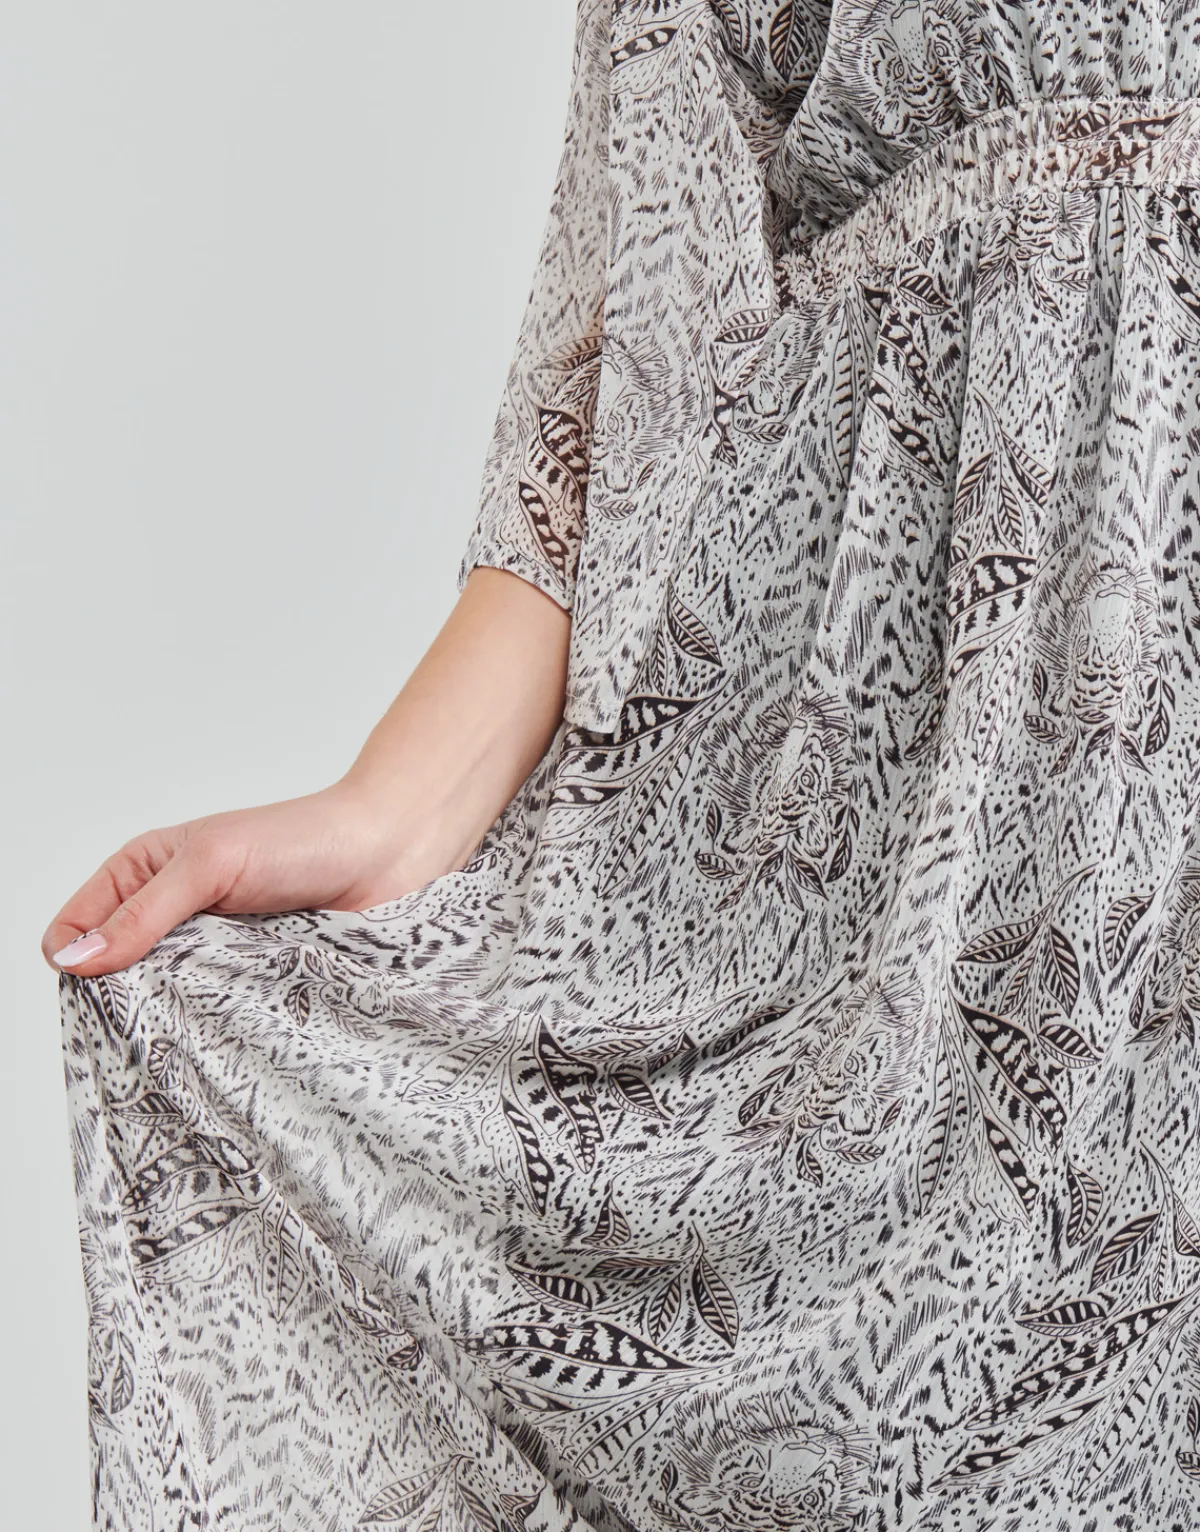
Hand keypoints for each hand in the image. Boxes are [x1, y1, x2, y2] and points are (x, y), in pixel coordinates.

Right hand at [43, 566, 569, 978]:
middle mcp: (172, 916)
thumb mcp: (213, 862)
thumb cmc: (304, 838)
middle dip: (125, 1001)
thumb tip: (74, 958)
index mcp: (144, 873)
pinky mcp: (254, 982)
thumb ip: (146, 910)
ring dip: (179, 1019)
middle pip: (116, 977)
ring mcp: (213, 953)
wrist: (390, 852)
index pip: (74, 929)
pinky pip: (222, 1020)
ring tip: (195, 1027)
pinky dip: (223, 1029)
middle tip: (148, 1022)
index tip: (95, 992)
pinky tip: (231, 1038)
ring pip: (168, 1005)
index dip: (74, 962)